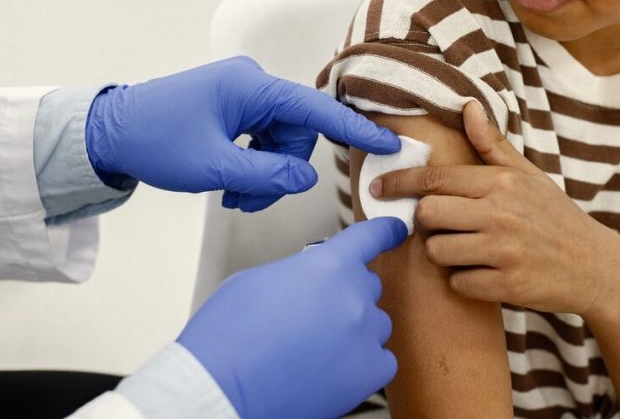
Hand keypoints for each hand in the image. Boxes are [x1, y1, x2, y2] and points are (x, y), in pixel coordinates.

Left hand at [86, 56, 399, 211]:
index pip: (315, 109)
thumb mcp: (214, 167)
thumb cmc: (154, 140)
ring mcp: (240, 94)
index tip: (387, 142)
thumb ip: (266, 176)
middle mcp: (250, 83)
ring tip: (234, 196)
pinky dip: (251, 164)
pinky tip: (231, 185)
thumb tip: (304, 181)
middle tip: (249, 198)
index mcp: (250, 86)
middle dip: (279, 171)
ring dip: (263, 173)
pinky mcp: (230, 106)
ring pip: (277, 141)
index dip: (354, 130)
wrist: (109, 132)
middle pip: (294, 133)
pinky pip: (259, 138)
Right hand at [178, 217, 406, 418]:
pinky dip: (363, 363)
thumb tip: (308, 282)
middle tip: (314, 314)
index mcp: (327, 266)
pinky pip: (381, 360)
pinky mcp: (367, 373)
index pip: (370, 237)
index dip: (385, 231)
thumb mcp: (258, 279)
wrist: (223, 389)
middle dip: (345, 294)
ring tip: (317, 346)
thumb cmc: (229, 337)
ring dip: (354, 330)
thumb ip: (299, 272)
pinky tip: (334, 367)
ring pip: (374, 324)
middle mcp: (353, 297)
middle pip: (367, 285)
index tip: (396, 230)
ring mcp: (364, 336)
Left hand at [372, 102, 619, 318]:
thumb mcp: (528, 175)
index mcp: (500, 182)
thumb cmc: (553, 216)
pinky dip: (464, 281)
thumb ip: (491, 144)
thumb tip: (467, 105)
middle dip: (427, 222)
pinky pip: (458, 283)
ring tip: (466, 250)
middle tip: (444, 225)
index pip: (434, 179)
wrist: (594, 265)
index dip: (399, 183)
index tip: (378, 187)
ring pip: (437, 251)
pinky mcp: (508, 285)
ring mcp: (504, 250)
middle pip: (427, 214)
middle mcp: (500, 213)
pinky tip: (483, 273)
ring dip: (443, 254)